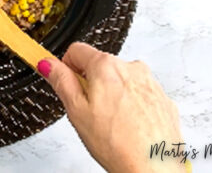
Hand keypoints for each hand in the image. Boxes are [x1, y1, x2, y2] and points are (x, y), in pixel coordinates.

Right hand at [38, 43, 184, 172]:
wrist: (154, 168)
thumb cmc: (118, 144)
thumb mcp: (76, 111)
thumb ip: (61, 81)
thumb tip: (48, 64)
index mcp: (106, 66)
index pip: (76, 50)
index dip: (66, 67)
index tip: (65, 81)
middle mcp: (132, 68)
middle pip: (100, 65)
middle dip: (90, 83)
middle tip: (88, 111)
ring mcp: (150, 83)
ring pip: (120, 81)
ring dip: (112, 95)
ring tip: (110, 124)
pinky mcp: (162, 100)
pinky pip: (139, 95)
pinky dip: (131, 106)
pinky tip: (127, 127)